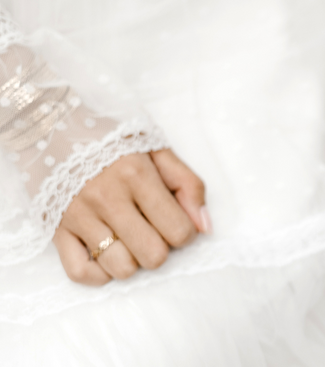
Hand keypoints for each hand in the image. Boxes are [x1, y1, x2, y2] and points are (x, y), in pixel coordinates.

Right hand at [54, 149, 207, 284]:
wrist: (48, 122)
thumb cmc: (109, 136)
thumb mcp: (156, 147)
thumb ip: (187, 184)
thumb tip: (204, 227)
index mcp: (136, 175)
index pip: (178, 231)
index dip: (185, 232)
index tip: (176, 221)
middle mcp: (106, 198)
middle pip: (152, 256)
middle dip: (161, 247)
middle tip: (152, 229)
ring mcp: (78, 216)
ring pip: (121, 268)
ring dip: (132, 260)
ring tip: (128, 239)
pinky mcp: (54, 229)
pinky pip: (81, 273)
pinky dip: (99, 273)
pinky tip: (106, 255)